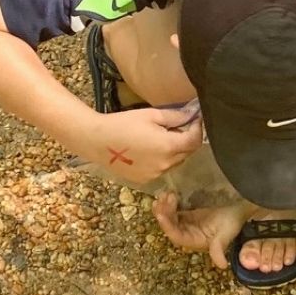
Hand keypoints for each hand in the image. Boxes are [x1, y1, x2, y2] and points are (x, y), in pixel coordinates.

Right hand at [83, 106, 202, 185]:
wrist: (97, 141)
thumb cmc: (124, 123)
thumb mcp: (151, 115)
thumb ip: (175, 117)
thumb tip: (192, 114)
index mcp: (169, 147)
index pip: (195, 141)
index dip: (198, 129)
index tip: (195, 119)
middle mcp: (165, 164)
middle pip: (186, 153)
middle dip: (185, 140)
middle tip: (174, 126)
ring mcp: (155, 175)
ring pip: (174, 162)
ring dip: (173, 151)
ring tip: (158, 138)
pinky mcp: (144, 180)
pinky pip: (160, 169)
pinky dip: (161, 160)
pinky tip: (147, 150)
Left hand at [152, 193, 253, 270]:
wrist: (239, 211)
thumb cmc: (232, 223)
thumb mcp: (226, 235)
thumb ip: (220, 248)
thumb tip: (222, 265)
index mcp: (194, 241)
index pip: (176, 236)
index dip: (168, 226)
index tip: (161, 214)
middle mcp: (188, 234)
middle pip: (170, 225)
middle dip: (164, 213)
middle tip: (163, 199)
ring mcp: (186, 224)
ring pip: (170, 217)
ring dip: (165, 206)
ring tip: (165, 194)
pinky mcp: (188, 214)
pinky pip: (174, 210)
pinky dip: (169, 203)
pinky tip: (167, 193)